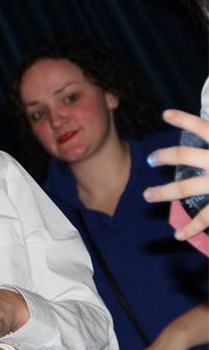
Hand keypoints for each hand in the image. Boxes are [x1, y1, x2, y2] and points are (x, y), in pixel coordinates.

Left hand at [143, 109, 208, 239]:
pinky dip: (191, 228)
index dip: (183, 119)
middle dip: (164, 156)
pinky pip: (206, 218)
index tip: (166, 114)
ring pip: (185, 188)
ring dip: (163, 192)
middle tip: (150, 159)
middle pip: (184, 155)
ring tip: (146, 195)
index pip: (202, 127)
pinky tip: (178, 234)